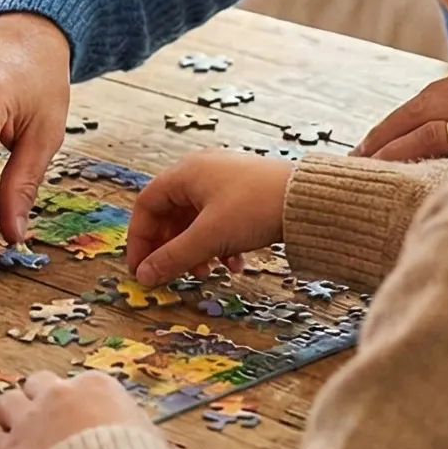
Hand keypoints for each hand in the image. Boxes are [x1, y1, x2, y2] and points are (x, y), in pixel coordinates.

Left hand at [0, 371, 154, 448]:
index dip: (76, 407)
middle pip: (37, 384)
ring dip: (13, 421)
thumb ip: (135, 435)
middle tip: (46, 431)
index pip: (78, 384)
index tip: (81, 427)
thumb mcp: (153, 443)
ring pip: (6, 403)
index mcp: (98, 386)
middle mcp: (61, 393)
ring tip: (24, 446)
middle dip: (39, 403)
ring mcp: (31, 419)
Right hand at [125, 150, 291, 285]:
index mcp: (185, 173)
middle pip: (170, 214)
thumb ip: (173, 258)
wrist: (308, 199)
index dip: (139, 239)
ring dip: (195, 250)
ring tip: (206, 272)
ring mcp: (223, 181)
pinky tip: (234, 264)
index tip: (140, 268)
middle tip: (172, 273)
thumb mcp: (209, 237)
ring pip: (195, 221)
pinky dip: (219, 245)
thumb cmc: (255, 207)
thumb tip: (144, 276)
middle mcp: (201, 172)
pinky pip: (218, 221)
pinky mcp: (243, 194)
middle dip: (170, 248)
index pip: (146, 205)